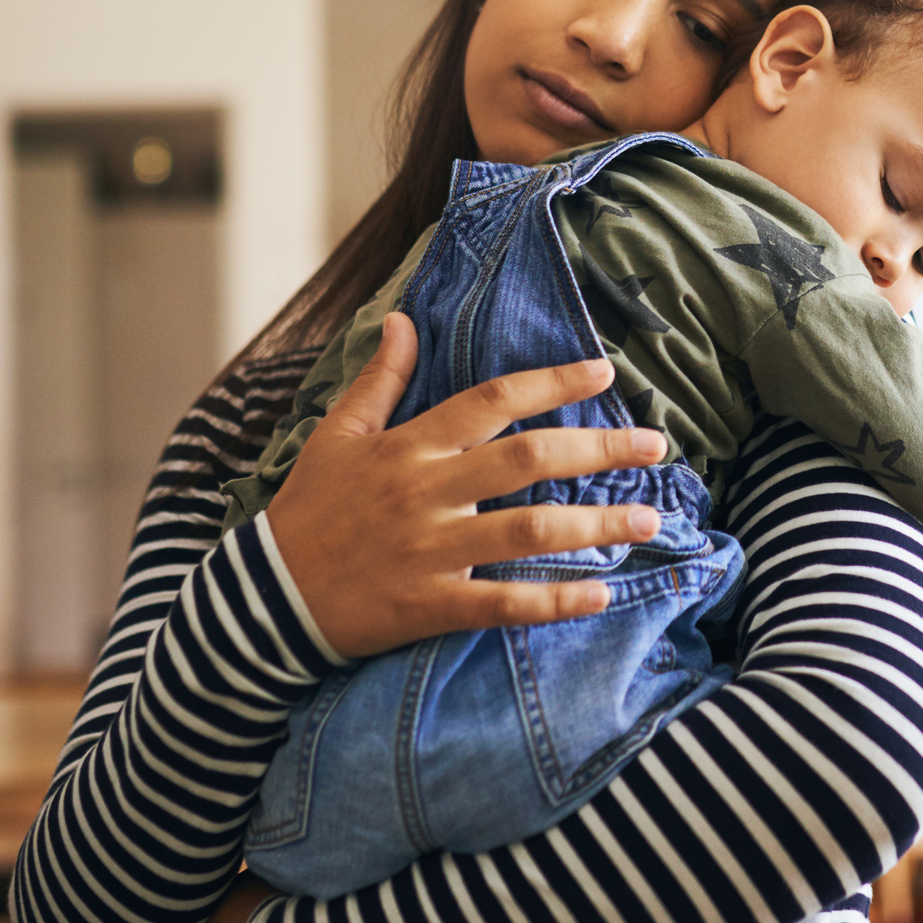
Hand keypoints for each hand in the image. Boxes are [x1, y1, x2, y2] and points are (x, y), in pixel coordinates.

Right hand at [264, 311, 667, 658]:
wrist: (266, 595)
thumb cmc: (308, 510)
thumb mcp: (337, 434)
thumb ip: (381, 379)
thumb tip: (404, 319)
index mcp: (409, 445)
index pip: (492, 400)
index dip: (552, 382)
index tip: (605, 372)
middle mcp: (427, 491)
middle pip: (528, 459)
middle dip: (599, 449)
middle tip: (656, 446)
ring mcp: (431, 550)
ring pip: (529, 530)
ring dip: (596, 524)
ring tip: (648, 519)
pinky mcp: (430, 604)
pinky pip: (505, 603)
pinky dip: (556, 601)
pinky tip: (601, 595)